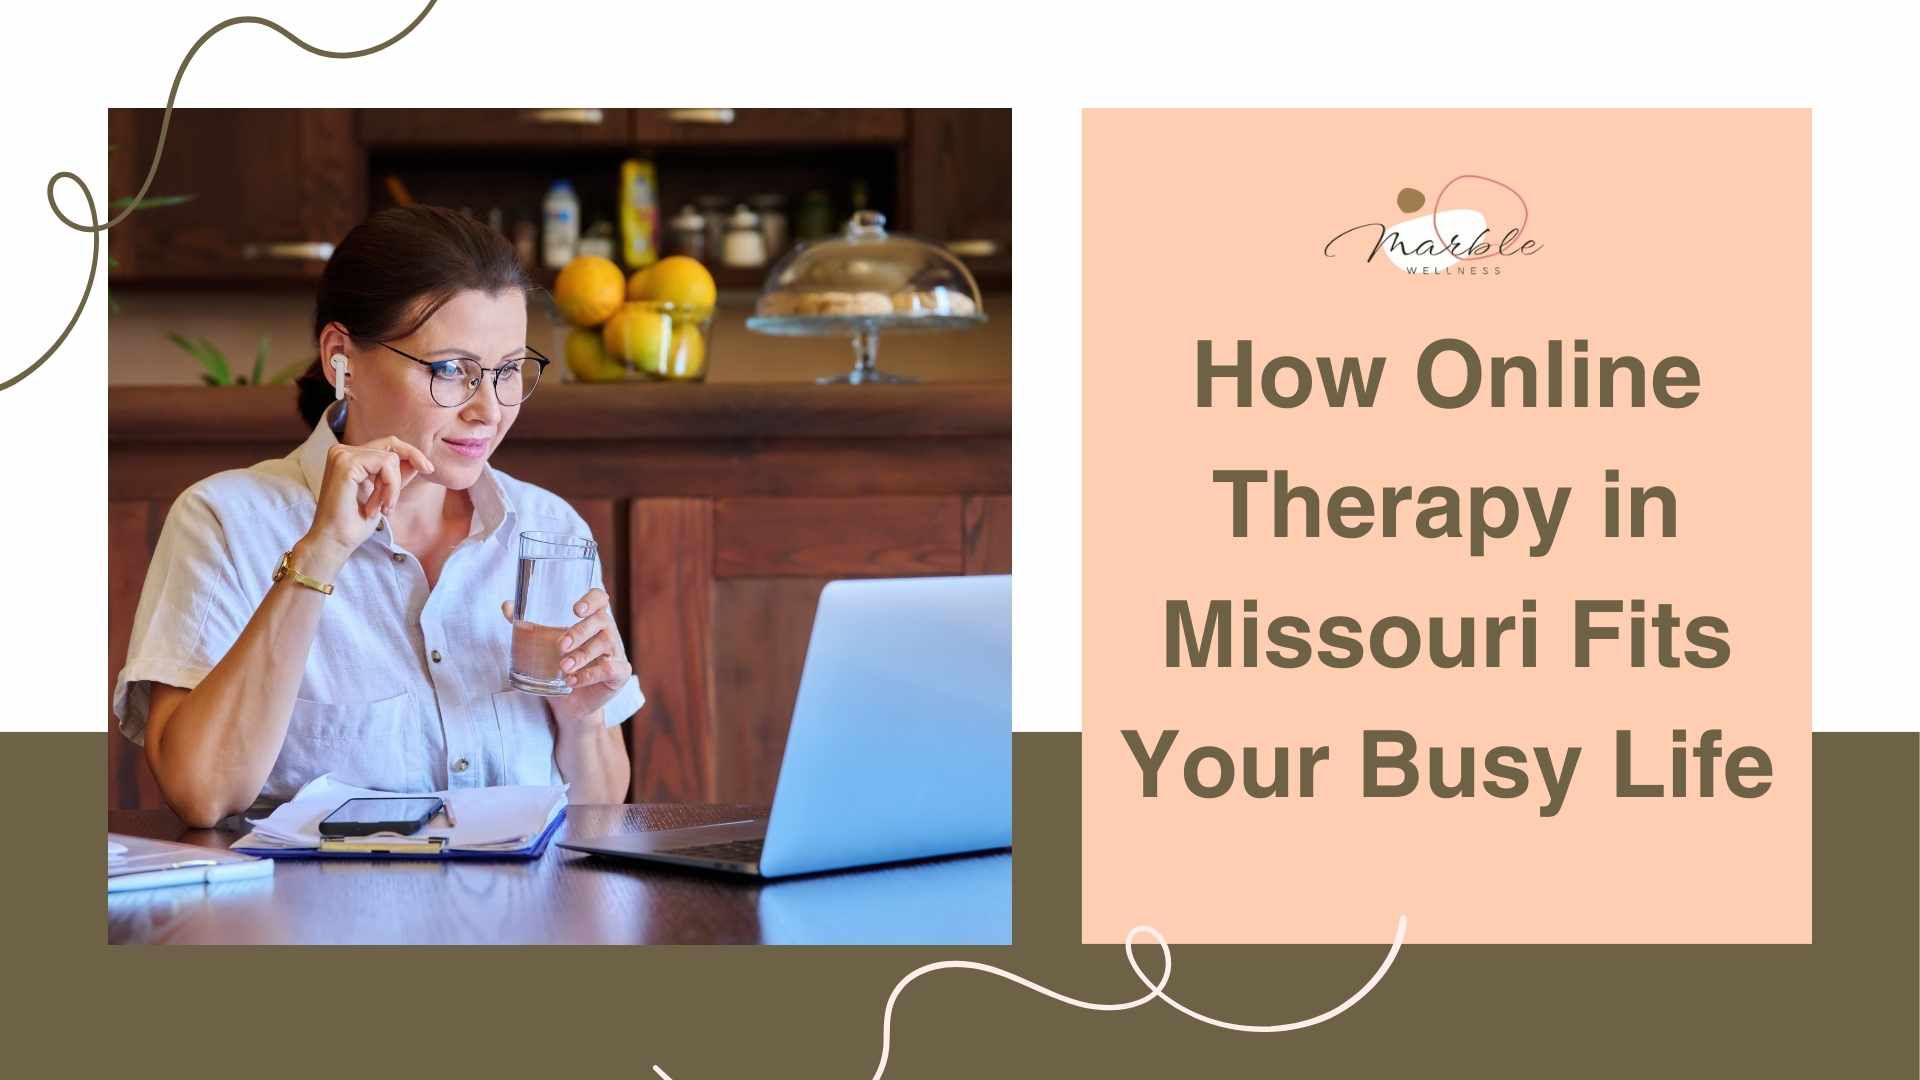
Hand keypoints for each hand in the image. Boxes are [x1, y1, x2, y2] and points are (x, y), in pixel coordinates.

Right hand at [303, 436, 433, 566]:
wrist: (335, 541)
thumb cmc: (354, 523)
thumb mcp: (383, 494)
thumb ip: (396, 476)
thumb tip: (417, 461)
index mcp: (348, 456)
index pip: (388, 444)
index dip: (411, 453)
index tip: (429, 469)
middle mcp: (342, 450)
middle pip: (392, 448)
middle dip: (399, 478)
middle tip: (389, 506)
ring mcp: (342, 455)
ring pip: (391, 459)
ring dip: (392, 488)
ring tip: (379, 508)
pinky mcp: (346, 463)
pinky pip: (386, 465)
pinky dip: (389, 488)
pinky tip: (376, 507)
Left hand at [500, 588, 630, 725]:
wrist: (569, 706)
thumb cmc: (558, 669)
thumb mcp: (542, 646)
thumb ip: (527, 625)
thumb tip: (506, 605)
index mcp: (592, 620)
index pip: (600, 599)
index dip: (592, 599)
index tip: (576, 609)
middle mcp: (607, 632)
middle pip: (602, 620)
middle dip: (580, 631)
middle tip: (560, 645)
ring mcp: (616, 652)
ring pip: (605, 643)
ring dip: (582, 655)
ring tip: (563, 667)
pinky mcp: (619, 674)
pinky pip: (609, 669)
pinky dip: (588, 675)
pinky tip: (571, 681)